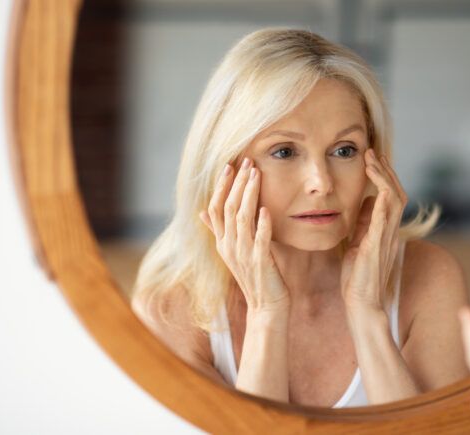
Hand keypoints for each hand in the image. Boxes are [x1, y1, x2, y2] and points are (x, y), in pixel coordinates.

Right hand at [200, 157, 289, 314]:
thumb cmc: (254, 276)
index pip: (215, 208)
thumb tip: (202, 211)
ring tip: (256, 174)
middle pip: (227, 208)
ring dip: (249, 194)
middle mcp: (229, 246)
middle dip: (237, 183)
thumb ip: (219, 230)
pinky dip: (263, 224)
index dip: (221, 186)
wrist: (265, 307)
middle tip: (247, 162)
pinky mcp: (260, 263)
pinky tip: (266, 209)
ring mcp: (243, 255)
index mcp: (222, 242)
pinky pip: (260, 240)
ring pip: (242, 219)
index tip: (229, 165)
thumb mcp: (233, 251)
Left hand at [340, 148, 407, 311]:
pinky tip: (377, 190)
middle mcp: (390, 231)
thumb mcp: (359, 242)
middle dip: (385, 171)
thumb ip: (365, 223)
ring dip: (383, 180)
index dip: (383, 175)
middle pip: (396, 192)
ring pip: (394, 202)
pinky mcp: (376, 249)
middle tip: (372, 152)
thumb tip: (367, 200)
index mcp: (385, 229)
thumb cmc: (359, 277)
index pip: (390, 195)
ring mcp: (385, 239)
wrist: (361, 303)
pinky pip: (383, 223)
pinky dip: (382, 205)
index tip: (371, 158)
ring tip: (371, 162)